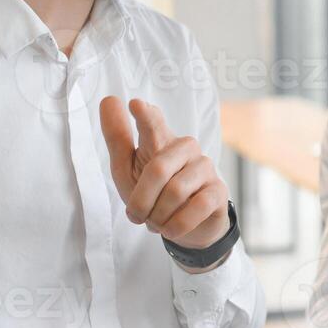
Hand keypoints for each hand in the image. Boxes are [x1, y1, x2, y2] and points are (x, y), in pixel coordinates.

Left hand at [100, 96, 230, 249]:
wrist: (182, 227)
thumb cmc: (152, 194)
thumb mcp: (127, 169)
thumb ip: (118, 137)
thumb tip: (109, 99)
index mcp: (160, 140)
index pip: (153, 123)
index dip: (146, 115)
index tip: (136, 105)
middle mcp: (185, 148)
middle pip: (158, 169)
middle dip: (142, 200)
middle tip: (137, 216)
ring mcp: (205, 167)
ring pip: (175, 191)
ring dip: (159, 216)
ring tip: (157, 222)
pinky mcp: (218, 191)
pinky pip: (197, 207)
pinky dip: (177, 225)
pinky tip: (172, 229)